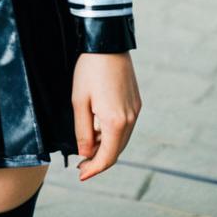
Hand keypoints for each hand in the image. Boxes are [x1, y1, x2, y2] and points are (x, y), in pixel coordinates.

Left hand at [71, 52, 140, 180]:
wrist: (107, 42)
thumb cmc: (89, 69)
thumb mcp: (79, 101)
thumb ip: (83, 131)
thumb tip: (85, 153)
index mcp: (116, 122)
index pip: (107, 157)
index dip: (94, 169)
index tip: (81, 174)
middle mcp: (130, 119)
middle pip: (116, 150)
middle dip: (99, 159)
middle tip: (82, 163)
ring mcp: (135, 110)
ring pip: (121, 138)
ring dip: (106, 145)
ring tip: (88, 145)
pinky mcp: (136, 101)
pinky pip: (125, 125)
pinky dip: (112, 132)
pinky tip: (99, 127)